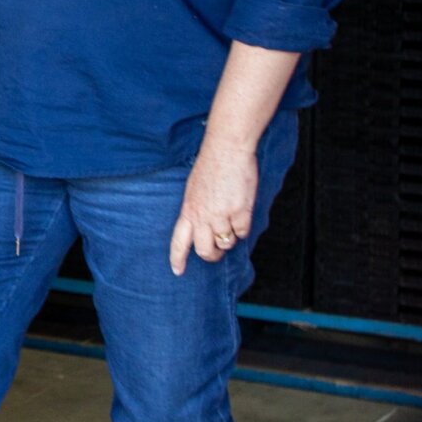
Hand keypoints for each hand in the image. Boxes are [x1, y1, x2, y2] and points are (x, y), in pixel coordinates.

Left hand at [168, 138, 257, 275]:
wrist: (226, 151)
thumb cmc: (211, 167)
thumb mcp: (194, 189)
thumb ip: (196, 209)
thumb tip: (202, 226)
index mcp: (188, 210)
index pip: (179, 241)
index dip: (178, 258)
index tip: (178, 271)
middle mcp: (202, 216)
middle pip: (204, 251)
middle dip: (212, 255)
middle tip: (218, 251)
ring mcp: (221, 215)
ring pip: (226, 243)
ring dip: (230, 238)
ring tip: (231, 221)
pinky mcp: (240, 212)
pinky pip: (243, 232)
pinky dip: (243, 227)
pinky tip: (242, 213)